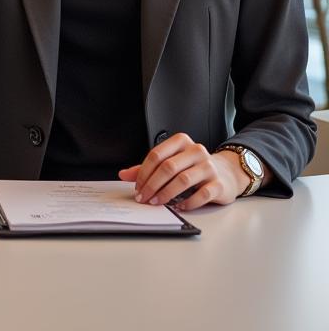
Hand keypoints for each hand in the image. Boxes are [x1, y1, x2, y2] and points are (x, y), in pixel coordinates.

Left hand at [119, 133, 249, 210]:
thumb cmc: (192, 167)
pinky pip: (201, 195)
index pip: (156, 155)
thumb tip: (123, 174)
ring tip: (157, 202)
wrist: (225, 174)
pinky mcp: (219, 184)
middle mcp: (196, 151)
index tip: (137, 187)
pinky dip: (188, 203)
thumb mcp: (170, 163)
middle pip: (168, 167)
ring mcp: (209, 167)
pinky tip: (179, 207)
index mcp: (181, 142)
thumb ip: (148, 168)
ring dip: (166, 194)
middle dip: (152, 184)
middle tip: (144, 198)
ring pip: (183, 180)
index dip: (144, 172)